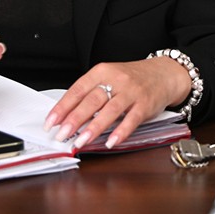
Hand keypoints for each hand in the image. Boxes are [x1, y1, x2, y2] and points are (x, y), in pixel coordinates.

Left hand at [44, 57, 191, 149]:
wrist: (164, 73)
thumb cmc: (133, 79)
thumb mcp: (110, 78)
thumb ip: (91, 94)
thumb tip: (68, 116)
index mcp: (103, 71)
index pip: (78, 90)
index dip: (62, 107)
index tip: (51, 122)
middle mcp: (117, 80)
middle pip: (92, 100)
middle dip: (74, 119)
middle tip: (61, 134)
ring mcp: (132, 92)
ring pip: (110, 110)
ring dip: (94, 127)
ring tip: (81, 141)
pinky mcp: (145, 104)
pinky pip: (131, 119)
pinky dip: (120, 131)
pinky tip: (110, 142)